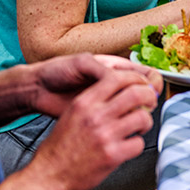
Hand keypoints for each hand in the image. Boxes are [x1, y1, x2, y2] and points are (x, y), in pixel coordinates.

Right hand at [25, 66, 160, 189]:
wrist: (48, 175)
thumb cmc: (60, 146)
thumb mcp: (72, 113)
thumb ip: (95, 100)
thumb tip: (123, 91)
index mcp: (84, 102)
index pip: (118, 77)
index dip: (136, 79)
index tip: (142, 85)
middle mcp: (95, 116)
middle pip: (136, 93)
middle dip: (149, 97)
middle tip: (150, 103)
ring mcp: (105, 135)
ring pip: (142, 118)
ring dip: (146, 122)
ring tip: (139, 127)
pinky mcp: (112, 155)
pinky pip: (138, 143)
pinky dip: (137, 144)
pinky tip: (129, 146)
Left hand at [28, 53, 162, 119]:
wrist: (38, 90)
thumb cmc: (57, 71)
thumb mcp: (81, 64)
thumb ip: (104, 71)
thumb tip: (125, 82)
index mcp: (116, 69)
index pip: (146, 74)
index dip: (152, 83)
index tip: (150, 92)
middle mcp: (116, 86)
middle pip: (145, 93)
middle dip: (148, 99)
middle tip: (143, 106)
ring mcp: (109, 102)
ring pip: (135, 109)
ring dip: (138, 113)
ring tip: (131, 116)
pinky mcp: (100, 116)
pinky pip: (119, 122)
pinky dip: (124, 124)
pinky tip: (119, 125)